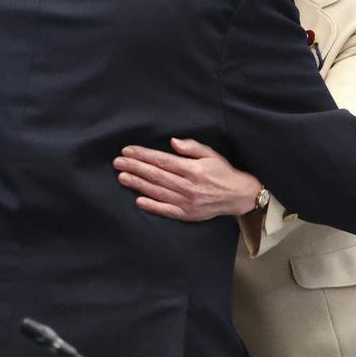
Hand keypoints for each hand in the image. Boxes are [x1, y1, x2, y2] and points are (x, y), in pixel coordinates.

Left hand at [113, 138, 260, 220]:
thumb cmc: (222, 172)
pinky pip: (166, 210)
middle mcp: (187, 186)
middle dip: (135, 168)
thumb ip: (191, 147)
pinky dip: (152, 206)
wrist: (237, 196)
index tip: (128, 151)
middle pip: (156, 175)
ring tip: (122, 177)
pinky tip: (138, 200)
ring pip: (157, 191)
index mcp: (192, 169)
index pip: (162, 160)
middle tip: (118, 162)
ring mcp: (186, 202)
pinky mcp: (186, 214)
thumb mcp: (210, 154)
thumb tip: (173, 142)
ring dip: (138, 184)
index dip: (143, 155)